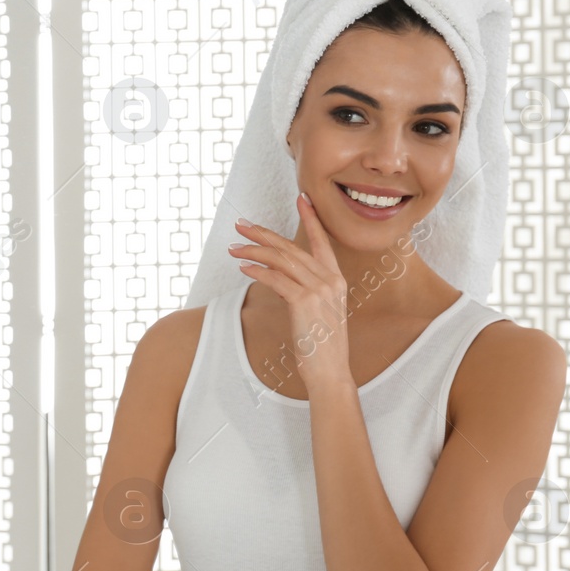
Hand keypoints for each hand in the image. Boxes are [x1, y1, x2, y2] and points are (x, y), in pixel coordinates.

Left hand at [228, 192, 351, 386]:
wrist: (329, 372)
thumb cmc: (320, 345)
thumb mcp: (316, 312)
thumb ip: (302, 290)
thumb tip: (279, 277)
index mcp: (336, 279)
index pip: (322, 242)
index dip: (311, 219)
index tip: (301, 198)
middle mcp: (330, 280)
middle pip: (291, 248)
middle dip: (263, 233)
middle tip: (241, 224)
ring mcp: (319, 290)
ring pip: (281, 260)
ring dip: (253, 250)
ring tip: (233, 247)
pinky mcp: (304, 302)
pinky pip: (276, 279)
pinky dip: (257, 270)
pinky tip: (243, 267)